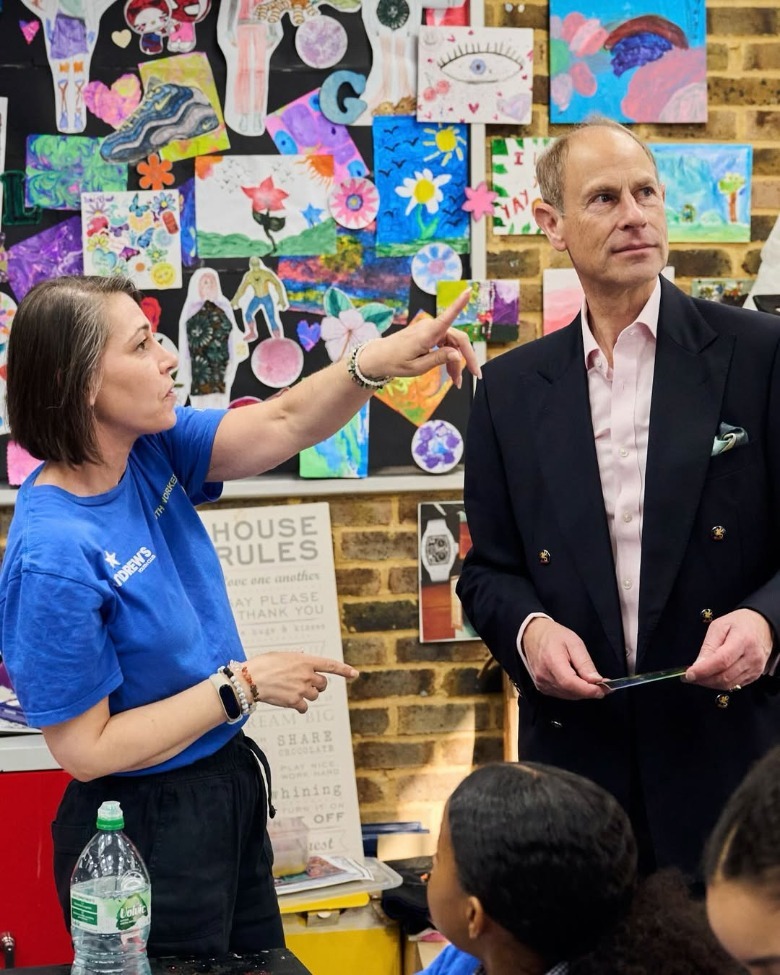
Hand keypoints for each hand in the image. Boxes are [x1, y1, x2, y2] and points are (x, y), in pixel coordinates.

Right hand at [244, 652, 358, 712]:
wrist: (250, 680)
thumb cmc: (262, 665)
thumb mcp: (282, 655)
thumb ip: (296, 658)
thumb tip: (303, 657)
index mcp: (305, 660)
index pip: (330, 665)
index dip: (344, 670)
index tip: (355, 674)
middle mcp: (307, 674)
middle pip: (323, 684)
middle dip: (317, 685)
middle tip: (305, 684)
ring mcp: (302, 689)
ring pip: (314, 696)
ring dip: (307, 696)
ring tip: (291, 691)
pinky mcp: (294, 702)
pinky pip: (304, 707)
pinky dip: (299, 707)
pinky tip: (290, 702)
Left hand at [358, 290, 481, 389]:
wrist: (378, 357)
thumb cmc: (394, 362)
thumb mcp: (417, 367)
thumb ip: (439, 359)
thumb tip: (457, 355)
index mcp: (427, 334)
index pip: (447, 317)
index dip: (459, 304)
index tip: (468, 291)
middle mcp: (430, 328)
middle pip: (458, 339)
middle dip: (467, 358)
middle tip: (475, 375)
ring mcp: (429, 330)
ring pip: (453, 344)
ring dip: (457, 362)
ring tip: (456, 380)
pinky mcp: (428, 334)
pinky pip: (445, 344)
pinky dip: (449, 358)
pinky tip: (451, 372)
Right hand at [522, 618, 606, 699]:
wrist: (532, 634)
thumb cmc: (554, 635)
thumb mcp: (574, 643)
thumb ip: (585, 663)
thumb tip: (596, 680)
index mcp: (552, 663)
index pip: (572, 684)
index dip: (589, 690)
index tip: (605, 689)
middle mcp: (544, 677)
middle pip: (571, 693)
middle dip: (590, 691)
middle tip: (605, 685)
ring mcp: (541, 683)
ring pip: (567, 696)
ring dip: (582, 692)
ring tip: (593, 683)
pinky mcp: (541, 687)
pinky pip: (561, 694)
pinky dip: (573, 692)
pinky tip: (578, 683)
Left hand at [684, 608, 772, 689]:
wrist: (763, 625)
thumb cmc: (739, 623)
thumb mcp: (719, 626)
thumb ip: (708, 646)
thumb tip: (697, 665)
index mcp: (743, 640)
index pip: (722, 661)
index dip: (704, 670)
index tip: (689, 674)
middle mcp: (752, 657)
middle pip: (725, 676)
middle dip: (704, 679)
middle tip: (689, 677)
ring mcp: (755, 668)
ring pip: (729, 684)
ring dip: (710, 683)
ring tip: (699, 676)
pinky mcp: (755, 675)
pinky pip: (735, 685)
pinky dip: (720, 683)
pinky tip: (712, 676)